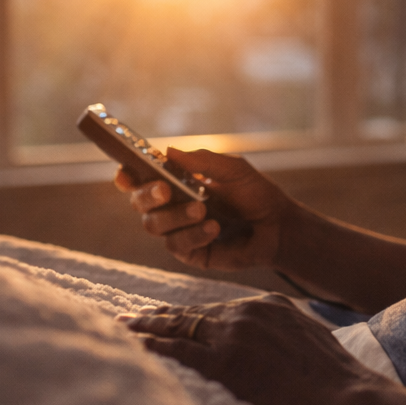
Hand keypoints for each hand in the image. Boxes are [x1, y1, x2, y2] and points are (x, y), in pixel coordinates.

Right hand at [115, 148, 289, 270]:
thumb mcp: (233, 170)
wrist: (278, 226)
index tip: (127, 174)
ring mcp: (178, 230)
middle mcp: (171, 206)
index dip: (127, 176)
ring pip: (153, 225)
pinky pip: (176, 245)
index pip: (140, 179)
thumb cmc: (256, 193)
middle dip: (147, 195)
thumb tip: (168, 151)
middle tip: (165, 190)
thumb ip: (202, 161)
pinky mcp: (190, 253)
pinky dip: (193, 234)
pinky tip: (213, 228)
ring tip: (203, 210)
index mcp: (176, 181)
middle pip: (139, 202)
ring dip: (176, 216)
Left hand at [123, 295, 382, 404]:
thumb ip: (282, 337)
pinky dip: (150, 346)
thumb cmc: (336, 383)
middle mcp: (248, 311)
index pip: (217, 308)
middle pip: (192, 313)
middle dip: (159, 316)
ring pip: (178, 327)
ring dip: (146, 328)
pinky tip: (130, 346)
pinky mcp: (225, 361)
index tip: (166, 316)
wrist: (348, 399)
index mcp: (269, 305)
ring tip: (121, 329)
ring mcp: (235, 334)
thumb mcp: (310, 343)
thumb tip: (269, 352)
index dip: (188, 314)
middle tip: (130, 318)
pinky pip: (176, 350)